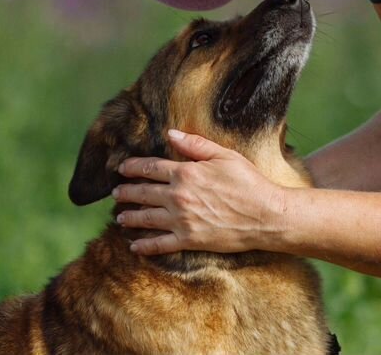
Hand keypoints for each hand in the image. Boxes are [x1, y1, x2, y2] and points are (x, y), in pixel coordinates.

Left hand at [112, 130, 285, 254]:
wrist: (265, 215)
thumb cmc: (249, 182)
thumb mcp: (225, 156)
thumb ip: (196, 145)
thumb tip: (171, 134)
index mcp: (186, 173)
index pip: (150, 168)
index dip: (133, 167)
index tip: (122, 168)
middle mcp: (178, 197)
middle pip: (143, 193)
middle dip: (126, 192)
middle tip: (116, 193)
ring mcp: (181, 220)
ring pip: (146, 218)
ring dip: (129, 217)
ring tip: (120, 216)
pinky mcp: (189, 240)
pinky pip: (159, 244)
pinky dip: (144, 245)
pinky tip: (134, 245)